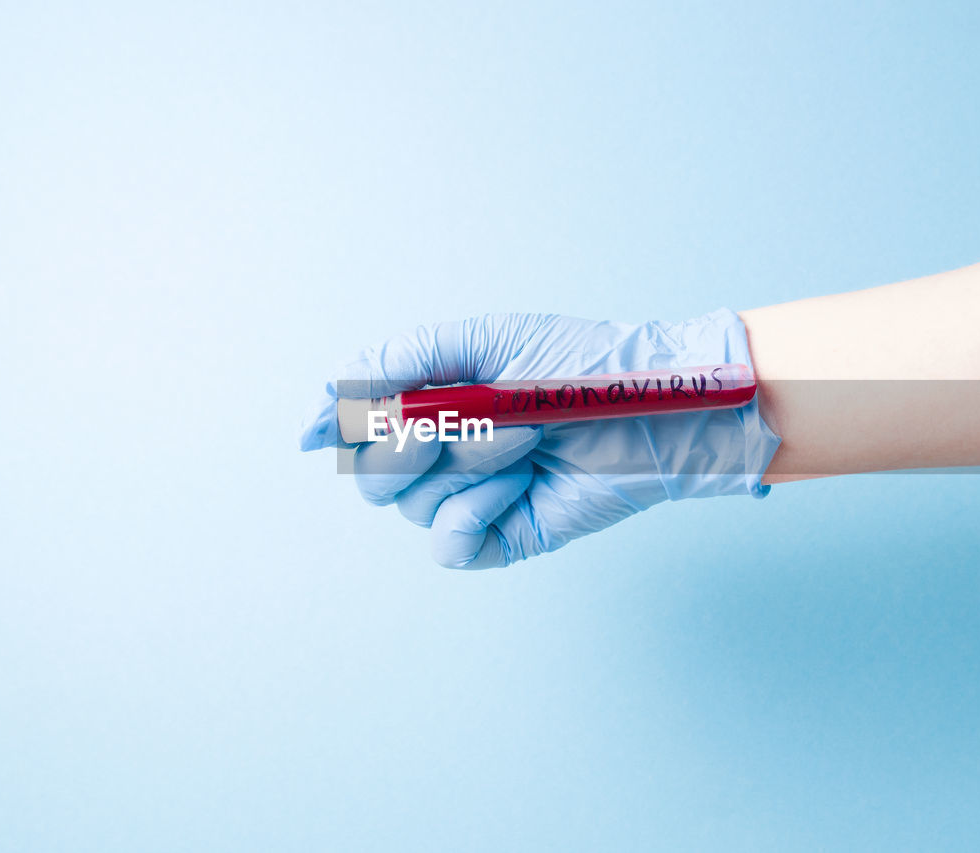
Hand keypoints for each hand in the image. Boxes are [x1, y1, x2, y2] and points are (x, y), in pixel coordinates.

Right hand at [299, 309, 779, 568]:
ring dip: (470, 463)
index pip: (353, 426)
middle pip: (370, 474)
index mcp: (431, 404)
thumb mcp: (483, 342)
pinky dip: (476, 512)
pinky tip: (519, 487)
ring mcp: (470, 498)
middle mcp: (442, 456)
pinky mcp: (500, 536)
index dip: (338, 424)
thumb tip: (325, 404)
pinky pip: (448, 543)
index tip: (333, 423)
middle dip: (412, 442)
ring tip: (528, 440)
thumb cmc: (578, 363)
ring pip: (412, 503)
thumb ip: (401, 361)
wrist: (654, 407)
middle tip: (472, 416)